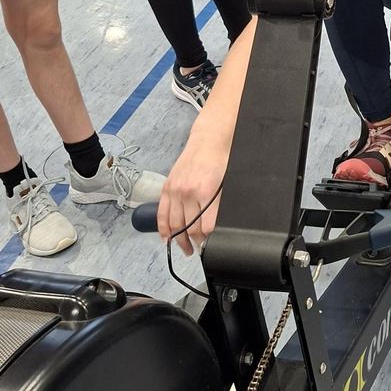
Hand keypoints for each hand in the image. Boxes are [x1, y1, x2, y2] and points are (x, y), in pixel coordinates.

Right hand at [158, 127, 228, 254]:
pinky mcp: (167, 188)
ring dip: (179, 241)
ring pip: (175, 225)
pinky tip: (167, 239)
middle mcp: (189, 192)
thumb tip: (219, 227)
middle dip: (196, 243)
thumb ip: (222, 205)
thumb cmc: (221, 160)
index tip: (211, 247)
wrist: (208, 140)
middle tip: (199, 250)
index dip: (209, 240)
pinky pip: (162, 213)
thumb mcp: (228, 182)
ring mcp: (176, 190)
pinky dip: (163, 228)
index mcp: (208, 191)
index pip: (207, 227)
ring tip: (186, 249)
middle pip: (191, 228)